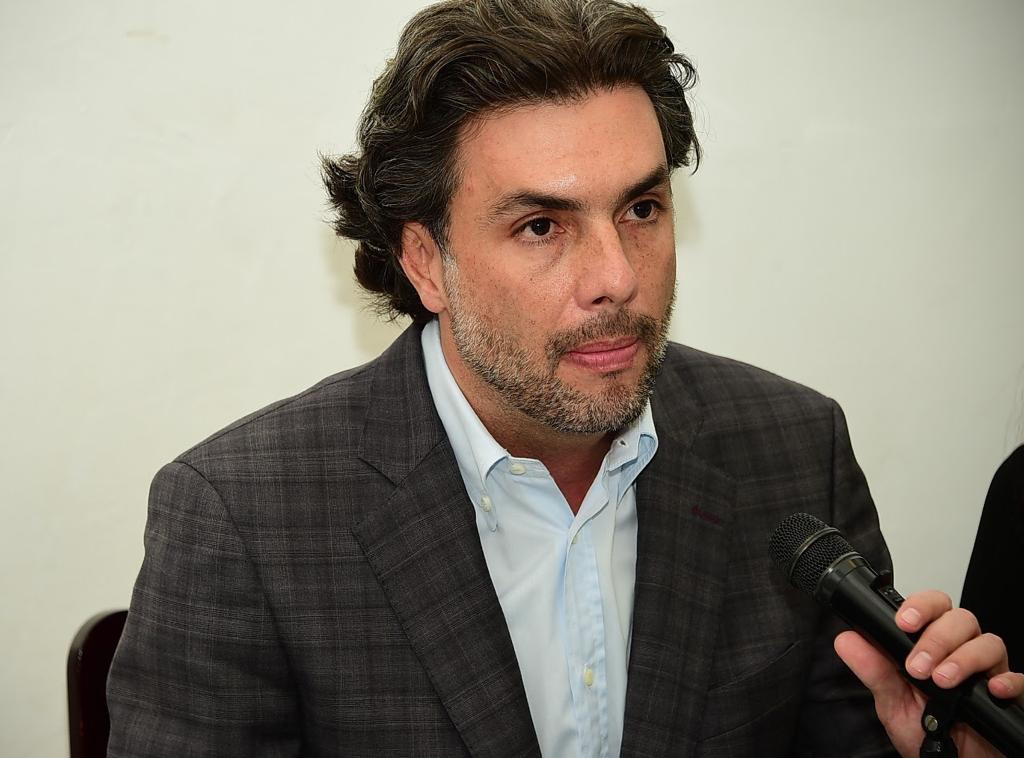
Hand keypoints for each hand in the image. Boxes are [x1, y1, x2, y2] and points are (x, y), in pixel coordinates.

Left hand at [833, 590, 1022, 756]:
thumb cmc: (927, 732)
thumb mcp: (893, 703)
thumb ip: (874, 672)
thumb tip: (846, 640)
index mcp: (932, 646)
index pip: (932, 608)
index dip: (920, 606)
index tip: (903, 622)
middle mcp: (962, 652)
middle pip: (961, 619)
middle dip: (937, 637)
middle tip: (918, 666)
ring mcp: (988, 673)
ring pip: (988, 642)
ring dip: (963, 657)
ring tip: (942, 681)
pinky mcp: (1009, 696)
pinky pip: (1019, 678)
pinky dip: (1008, 680)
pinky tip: (992, 689)